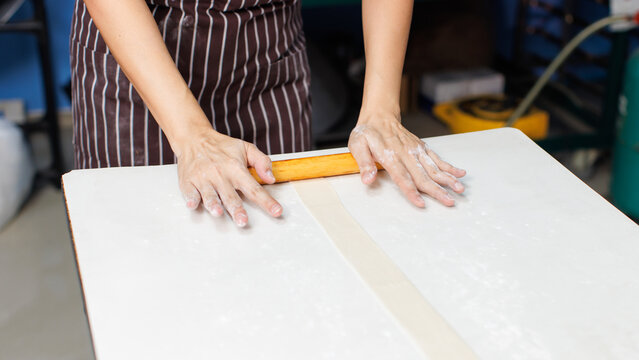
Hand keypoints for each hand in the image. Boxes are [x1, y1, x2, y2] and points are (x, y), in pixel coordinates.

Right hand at [176, 130, 281, 226]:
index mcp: (236, 168)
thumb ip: (261, 162)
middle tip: (243, 221)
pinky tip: (193, 204)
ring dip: (213, 204)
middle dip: (237, 209)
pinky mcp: (188, 181)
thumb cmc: (222, 147)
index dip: (266, 201)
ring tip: (218, 213)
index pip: (254, 188)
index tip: (276, 212)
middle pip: (230, 196)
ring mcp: (203, 178)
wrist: (194, 138)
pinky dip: (191, 198)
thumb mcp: (246, 148)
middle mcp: (220, 174)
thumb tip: (271, 178)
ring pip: (210, 195)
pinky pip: (190, 192)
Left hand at [348, 111, 465, 206]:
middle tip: (449, 202)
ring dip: (447, 179)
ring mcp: (416, 150)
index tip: (420, 202)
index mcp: (389, 155)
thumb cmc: (368, 133)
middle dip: (437, 190)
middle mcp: (406, 153)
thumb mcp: (357, 145)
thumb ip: (364, 163)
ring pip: (433, 167)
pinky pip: (437, 158)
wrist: (380, 115)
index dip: (411, 190)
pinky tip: (460, 174)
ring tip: (459, 189)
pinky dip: (449, 166)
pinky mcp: (421, 147)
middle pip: (423, 175)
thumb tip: (367, 179)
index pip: (402, 176)